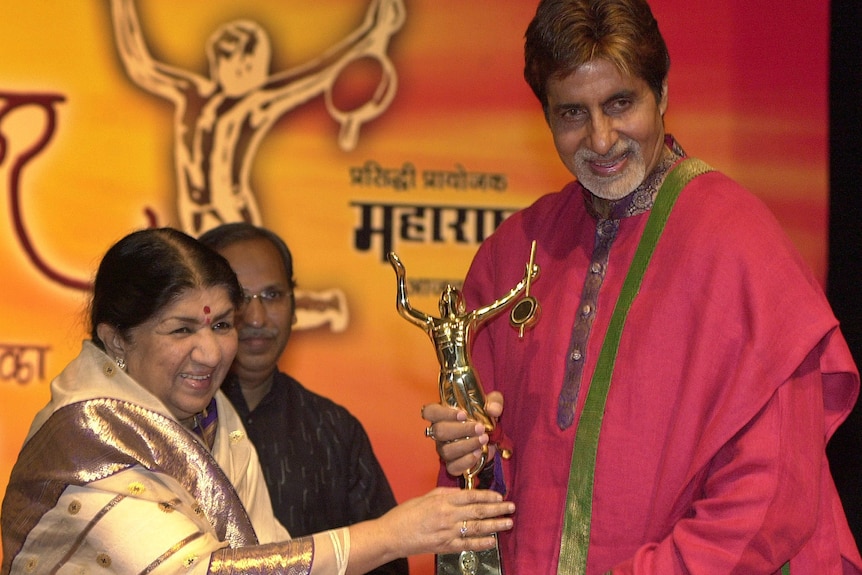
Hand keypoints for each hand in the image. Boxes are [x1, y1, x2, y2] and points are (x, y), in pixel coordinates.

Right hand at [380, 487, 513, 557]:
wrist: (392, 534)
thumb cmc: (406, 514)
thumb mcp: (426, 496)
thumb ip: (445, 494)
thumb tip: (463, 493)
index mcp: (443, 500)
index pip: (471, 496)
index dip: (488, 496)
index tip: (500, 497)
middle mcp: (448, 515)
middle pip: (478, 511)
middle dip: (497, 510)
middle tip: (511, 508)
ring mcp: (448, 532)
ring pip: (477, 528)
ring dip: (495, 525)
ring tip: (508, 523)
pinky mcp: (445, 546)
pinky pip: (467, 545)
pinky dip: (482, 543)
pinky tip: (493, 541)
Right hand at [422, 391, 504, 476]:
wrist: (491, 437)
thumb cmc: (485, 416)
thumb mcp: (493, 403)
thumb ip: (495, 402)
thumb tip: (492, 410)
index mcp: (444, 414)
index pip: (430, 412)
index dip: (443, 413)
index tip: (463, 414)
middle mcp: (440, 432)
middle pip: (439, 431)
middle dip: (461, 430)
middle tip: (480, 428)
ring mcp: (444, 449)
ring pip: (446, 450)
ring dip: (467, 445)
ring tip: (483, 440)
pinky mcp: (453, 464)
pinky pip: (453, 467)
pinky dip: (466, 461)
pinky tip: (478, 452)